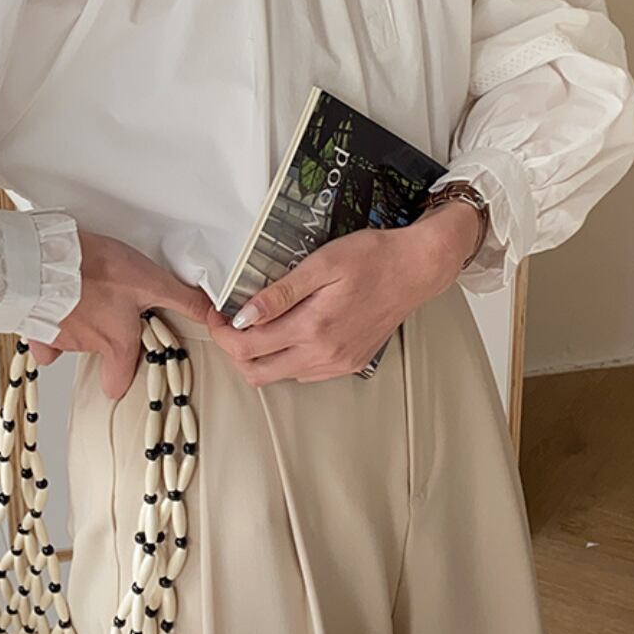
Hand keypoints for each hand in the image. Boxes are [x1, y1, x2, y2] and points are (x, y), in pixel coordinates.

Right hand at [27, 230, 211, 400]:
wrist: (46, 261)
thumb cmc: (95, 270)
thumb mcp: (150, 280)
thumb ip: (182, 300)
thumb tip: (213, 313)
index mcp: (116, 342)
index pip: (118, 382)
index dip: (123, 377)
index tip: (128, 366)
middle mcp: (88, 345)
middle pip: (97, 355)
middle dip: (102, 341)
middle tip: (109, 315)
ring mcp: (59, 337)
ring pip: (71, 340)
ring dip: (78, 323)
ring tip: (85, 294)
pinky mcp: (35, 324)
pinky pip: (40, 335)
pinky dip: (46, 325)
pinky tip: (53, 308)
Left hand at [205, 201, 481, 386]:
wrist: (418, 268)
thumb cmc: (372, 257)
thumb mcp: (322, 264)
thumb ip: (281, 293)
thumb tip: (244, 314)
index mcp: (314, 329)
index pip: (247, 347)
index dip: (221, 333)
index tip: (215, 312)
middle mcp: (324, 355)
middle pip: (257, 373)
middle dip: (233, 350)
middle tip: (227, 321)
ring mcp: (338, 364)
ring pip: (280, 376)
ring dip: (259, 355)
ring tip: (254, 321)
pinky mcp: (349, 363)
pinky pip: (304, 372)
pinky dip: (285, 357)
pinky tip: (286, 329)